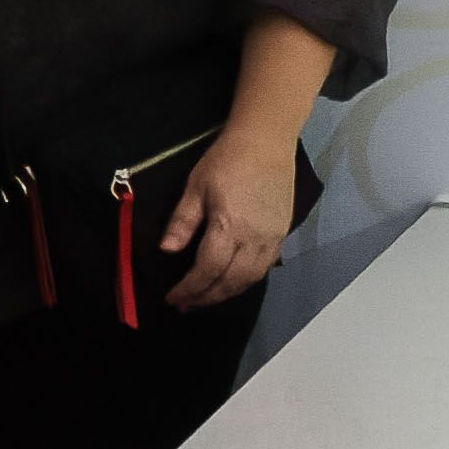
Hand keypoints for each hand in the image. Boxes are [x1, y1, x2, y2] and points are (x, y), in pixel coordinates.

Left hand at [156, 127, 300, 309]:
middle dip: (206, 297)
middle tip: (185, 306)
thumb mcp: (195, 187)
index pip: (208, 269)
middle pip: (231, 281)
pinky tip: (231, 283)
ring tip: (205, 299)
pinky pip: (264, 268)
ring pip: (250, 279)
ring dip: (226, 294)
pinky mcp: (282, 233)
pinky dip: (245, 281)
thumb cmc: (226, 160)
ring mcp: (272, 238)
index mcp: (230, 226)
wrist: (266, 142)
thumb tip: (166, 250)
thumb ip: (182, 222)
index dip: (189, 288)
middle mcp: (255, 238)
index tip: (172, 298)